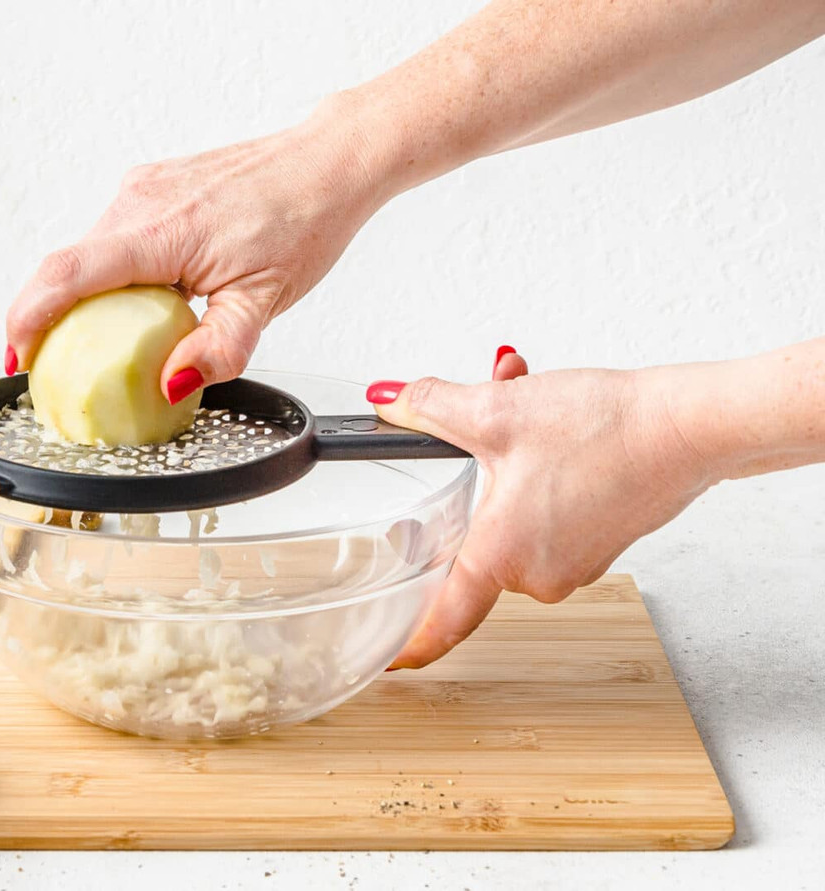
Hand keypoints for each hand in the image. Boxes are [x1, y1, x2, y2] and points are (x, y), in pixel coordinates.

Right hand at [5, 105, 386, 401]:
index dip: (29, 317)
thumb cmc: (304, 220)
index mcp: (164, 230)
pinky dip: (108, 276)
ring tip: (97, 343)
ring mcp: (144, 189)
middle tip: (52, 367)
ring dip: (83, 299)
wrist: (326, 164)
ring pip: (88, 253)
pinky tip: (134, 304)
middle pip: (67, 267)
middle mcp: (142, 201)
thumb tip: (170, 384)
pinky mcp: (152, 187)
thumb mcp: (265, 301)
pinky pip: (111, 238)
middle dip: (49, 319)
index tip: (18, 356)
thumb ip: (218, 349)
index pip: (69, 273)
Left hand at [371, 349, 715, 668]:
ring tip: (529, 410)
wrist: (687, 426)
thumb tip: (387, 399)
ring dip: (510, 465)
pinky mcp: (600, 544)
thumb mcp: (496, 409)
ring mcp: (574, 563)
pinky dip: (542, 477)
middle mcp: (539, 574)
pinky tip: (558, 434)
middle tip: (478, 426)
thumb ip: (430, 406)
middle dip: (472, 475)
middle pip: (478, 534)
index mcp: (503, 556)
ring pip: (514, 517)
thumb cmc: (604, 430)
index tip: (391, 659)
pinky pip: (548, 516)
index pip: (445, 618)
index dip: (413, 642)